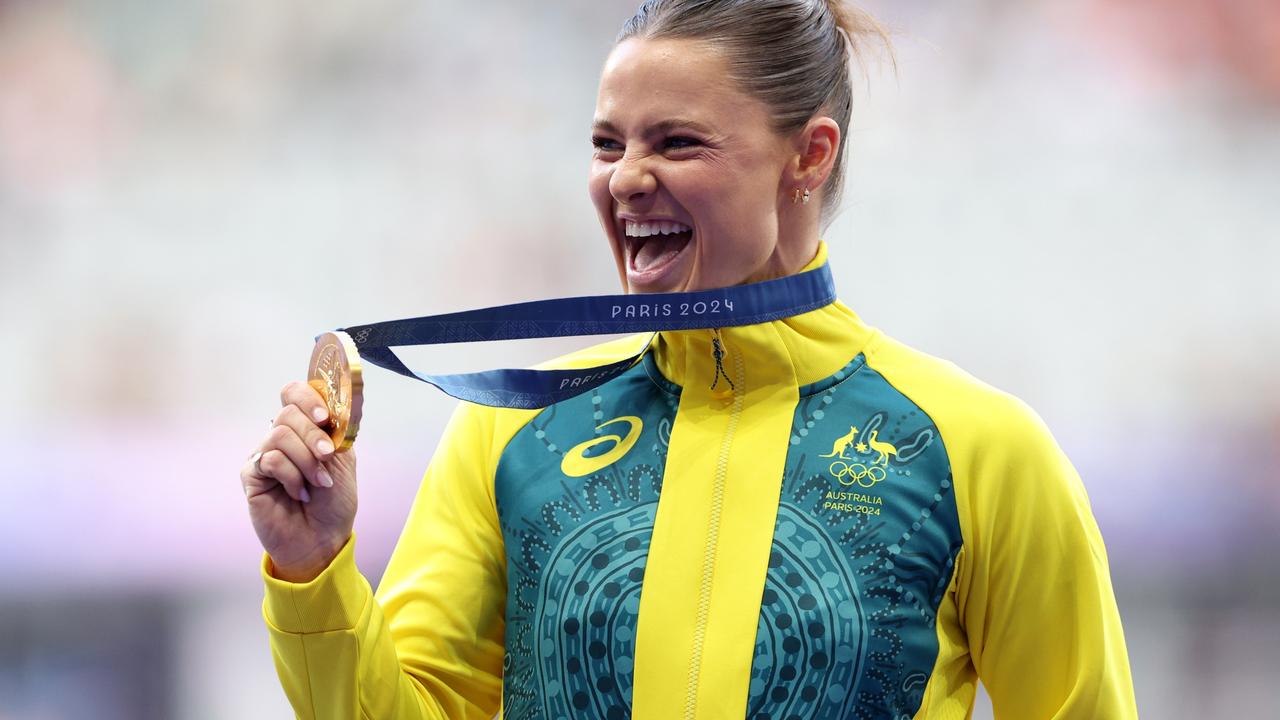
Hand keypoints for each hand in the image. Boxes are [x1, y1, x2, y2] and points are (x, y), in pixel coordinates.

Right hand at [241, 381, 357, 581]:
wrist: (323, 539)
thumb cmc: (334, 503)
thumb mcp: (343, 462)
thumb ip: (333, 432)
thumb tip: (325, 410)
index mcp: (305, 429)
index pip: (294, 394)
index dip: (307, 397)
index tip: (324, 416)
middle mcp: (282, 438)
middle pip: (287, 412)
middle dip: (312, 434)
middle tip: (326, 455)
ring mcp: (264, 455)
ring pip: (279, 435)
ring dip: (306, 460)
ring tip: (318, 483)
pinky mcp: (251, 475)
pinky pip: (269, 460)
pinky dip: (291, 476)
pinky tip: (299, 493)